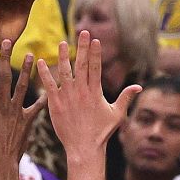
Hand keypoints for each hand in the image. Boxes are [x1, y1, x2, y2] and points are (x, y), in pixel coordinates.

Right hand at [0, 42, 45, 172]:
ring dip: (27, 70)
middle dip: (5, 57)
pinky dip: (43, 98)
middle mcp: (3, 105)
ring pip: (23, 86)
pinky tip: (49, 89)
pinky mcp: (27, 121)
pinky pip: (37, 107)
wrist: (2, 167)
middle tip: (7, 41)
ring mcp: (17, 112)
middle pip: (4, 76)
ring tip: (32, 55)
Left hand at [36, 32, 140, 161]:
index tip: (95, 40)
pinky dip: (44, 73)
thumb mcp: (117, 114)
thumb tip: (139, 86)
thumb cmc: (101, 133)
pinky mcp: (55, 103)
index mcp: (95, 92)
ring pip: (64, 71)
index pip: (95, 67)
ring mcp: (67, 97)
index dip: (95, 52)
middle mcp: (81, 91)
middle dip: (82, 47)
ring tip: (62, 43)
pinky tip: (40, 61)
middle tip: (83, 32)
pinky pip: (48, 85)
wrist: (84, 148)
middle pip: (81, 64)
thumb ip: (126, 97)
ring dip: (63, 56)